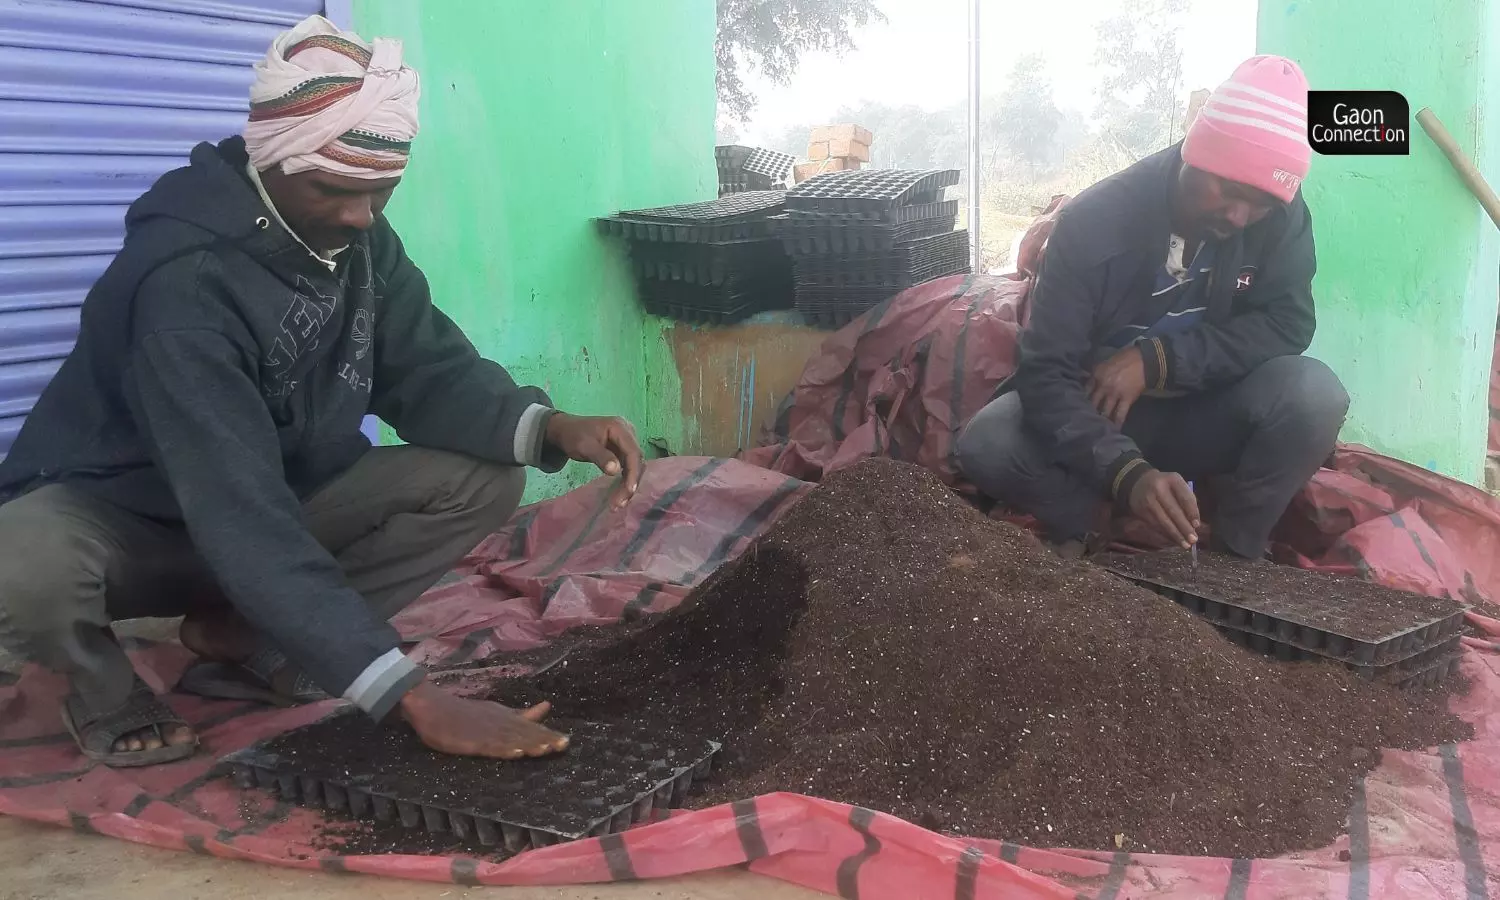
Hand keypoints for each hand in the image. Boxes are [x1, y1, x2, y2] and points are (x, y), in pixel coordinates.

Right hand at [399, 680, 568, 758]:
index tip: (566, 741)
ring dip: (528, 743)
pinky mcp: (471, 741)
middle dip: (544, 739)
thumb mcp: (499, 712)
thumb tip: (547, 707)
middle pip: (525, 733)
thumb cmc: (466, 713)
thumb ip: (523, 713)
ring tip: (546, 749)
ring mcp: (486, 732)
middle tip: (563, 744)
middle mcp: (500, 724)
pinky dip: (503, 749)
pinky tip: (515, 752)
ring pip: (511, 739)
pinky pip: (489, 746)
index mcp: (508, 719)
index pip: (531, 728)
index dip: (548, 734)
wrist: (433, 706)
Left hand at [545, 413, 643, 508]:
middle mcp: (628, 433)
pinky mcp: (623, 450)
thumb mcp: (583, 446)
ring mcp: (627, 441)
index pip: (633, 452)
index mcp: (620, 428)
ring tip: (619, 503)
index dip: (633, 472)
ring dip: (629, 484)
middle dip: (631, 482)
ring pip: (634, 465)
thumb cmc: (573, 436)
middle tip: (620, 503)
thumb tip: (616, 470)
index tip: (628, 491)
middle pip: (636, 460)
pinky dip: (625, 480)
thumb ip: (600, 457)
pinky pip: (629, 466)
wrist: (565, 429)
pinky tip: (620, 494)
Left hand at [1088, 347, 1147, 425]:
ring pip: (1104, 410)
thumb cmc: (1125, 358)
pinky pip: (1120, 414)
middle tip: (1083, 421)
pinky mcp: (1126, 399)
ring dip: (1101, 420)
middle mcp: (1103, 386)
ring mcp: (1114, 394)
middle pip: (1092, 402)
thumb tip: (1084, 377)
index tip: (1077, 406)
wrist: (1145, 360)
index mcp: (1097, 375)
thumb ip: (1095, 372)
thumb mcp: (1105, 362)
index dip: (1081, 398)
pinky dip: (1117, 423)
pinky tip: (1113, 431)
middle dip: (1088, 412)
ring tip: (1096, 429)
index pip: (1085, 389)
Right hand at [1127, 470, 1200, 549]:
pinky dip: (1166, 534)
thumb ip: (1187, 501)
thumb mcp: (1178, 486)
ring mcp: (1147, 500)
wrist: (1138, 483)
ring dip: (1175, 535)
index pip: (1185, 498)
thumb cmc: (1165, 486)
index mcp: (1172, 479)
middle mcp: (1158, 489)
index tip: (1197, 526)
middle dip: (1184, 528)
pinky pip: (1155, 525)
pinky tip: (1174, 540)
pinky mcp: (1140, 510)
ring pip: (1163, 521)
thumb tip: (1194, 524)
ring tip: (1185, 544)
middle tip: (1193, 540)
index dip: (1192, 512)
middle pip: (1173, 511)